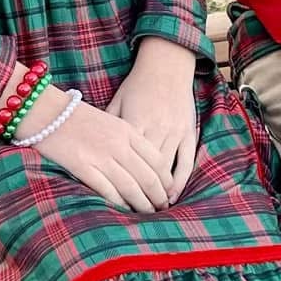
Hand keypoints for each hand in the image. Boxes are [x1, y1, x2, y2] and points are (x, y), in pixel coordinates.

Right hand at [25, 88, 173, 211]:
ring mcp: (100, 156)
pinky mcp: (82, 167)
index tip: (169, 190)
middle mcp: (118, 144)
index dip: (166, 179)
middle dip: (158, 196)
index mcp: (127, 130)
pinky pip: (107, 190)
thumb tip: (145, 162)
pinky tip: (125, 211)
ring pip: (131, 187)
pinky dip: (119, 203)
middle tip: (162, 207)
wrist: (47, 110)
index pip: (157, 159)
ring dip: (142, 204)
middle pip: (147, 176)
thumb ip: (128, 138)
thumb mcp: (111, 119)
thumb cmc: (78, 116)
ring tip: (148, 214)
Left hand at [106, 39, 199, 203]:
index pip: (125, 161)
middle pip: (146, 171)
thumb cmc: (136, 86)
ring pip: (166, 168)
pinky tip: (173, 194)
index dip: (121, 183)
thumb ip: (107, 126)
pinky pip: (186, 160)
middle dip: (142, 195)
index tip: (116, 202)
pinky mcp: (188, 131)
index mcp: (133, 123)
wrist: (166, 66)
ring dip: (160, 192)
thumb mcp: (116, 103)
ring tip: (152, 210)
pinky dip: (180, 179)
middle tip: (135, 215)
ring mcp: (174, 131)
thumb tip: (91, 150)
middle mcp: (155, 129)